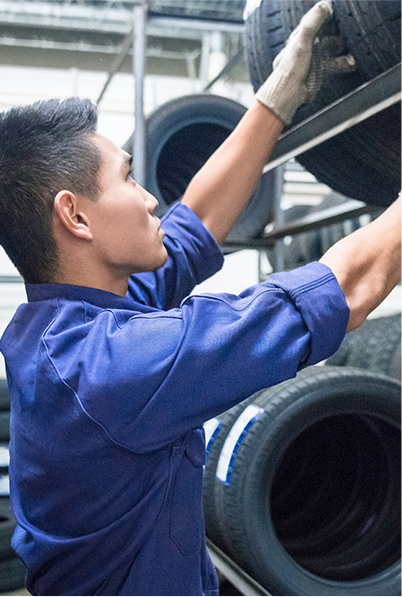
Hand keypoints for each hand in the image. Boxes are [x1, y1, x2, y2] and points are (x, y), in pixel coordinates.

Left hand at [255, 0, 355, 124]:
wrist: (288, 95)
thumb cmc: (289, 69)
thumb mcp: (301, 41)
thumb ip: (312, 23)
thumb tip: (324, 5)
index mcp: (298, 37)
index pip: (313, 21)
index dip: (324, 14)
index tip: (336, 9)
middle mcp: (306, 47)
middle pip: (325, 34)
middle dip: (336, 31)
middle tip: (346, 29)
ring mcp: (313, 60)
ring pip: (331, 49)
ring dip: (342, 48)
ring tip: (351, 46)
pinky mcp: (319, 73)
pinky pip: (334, 64)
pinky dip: (344, 63)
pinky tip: (351, 62)